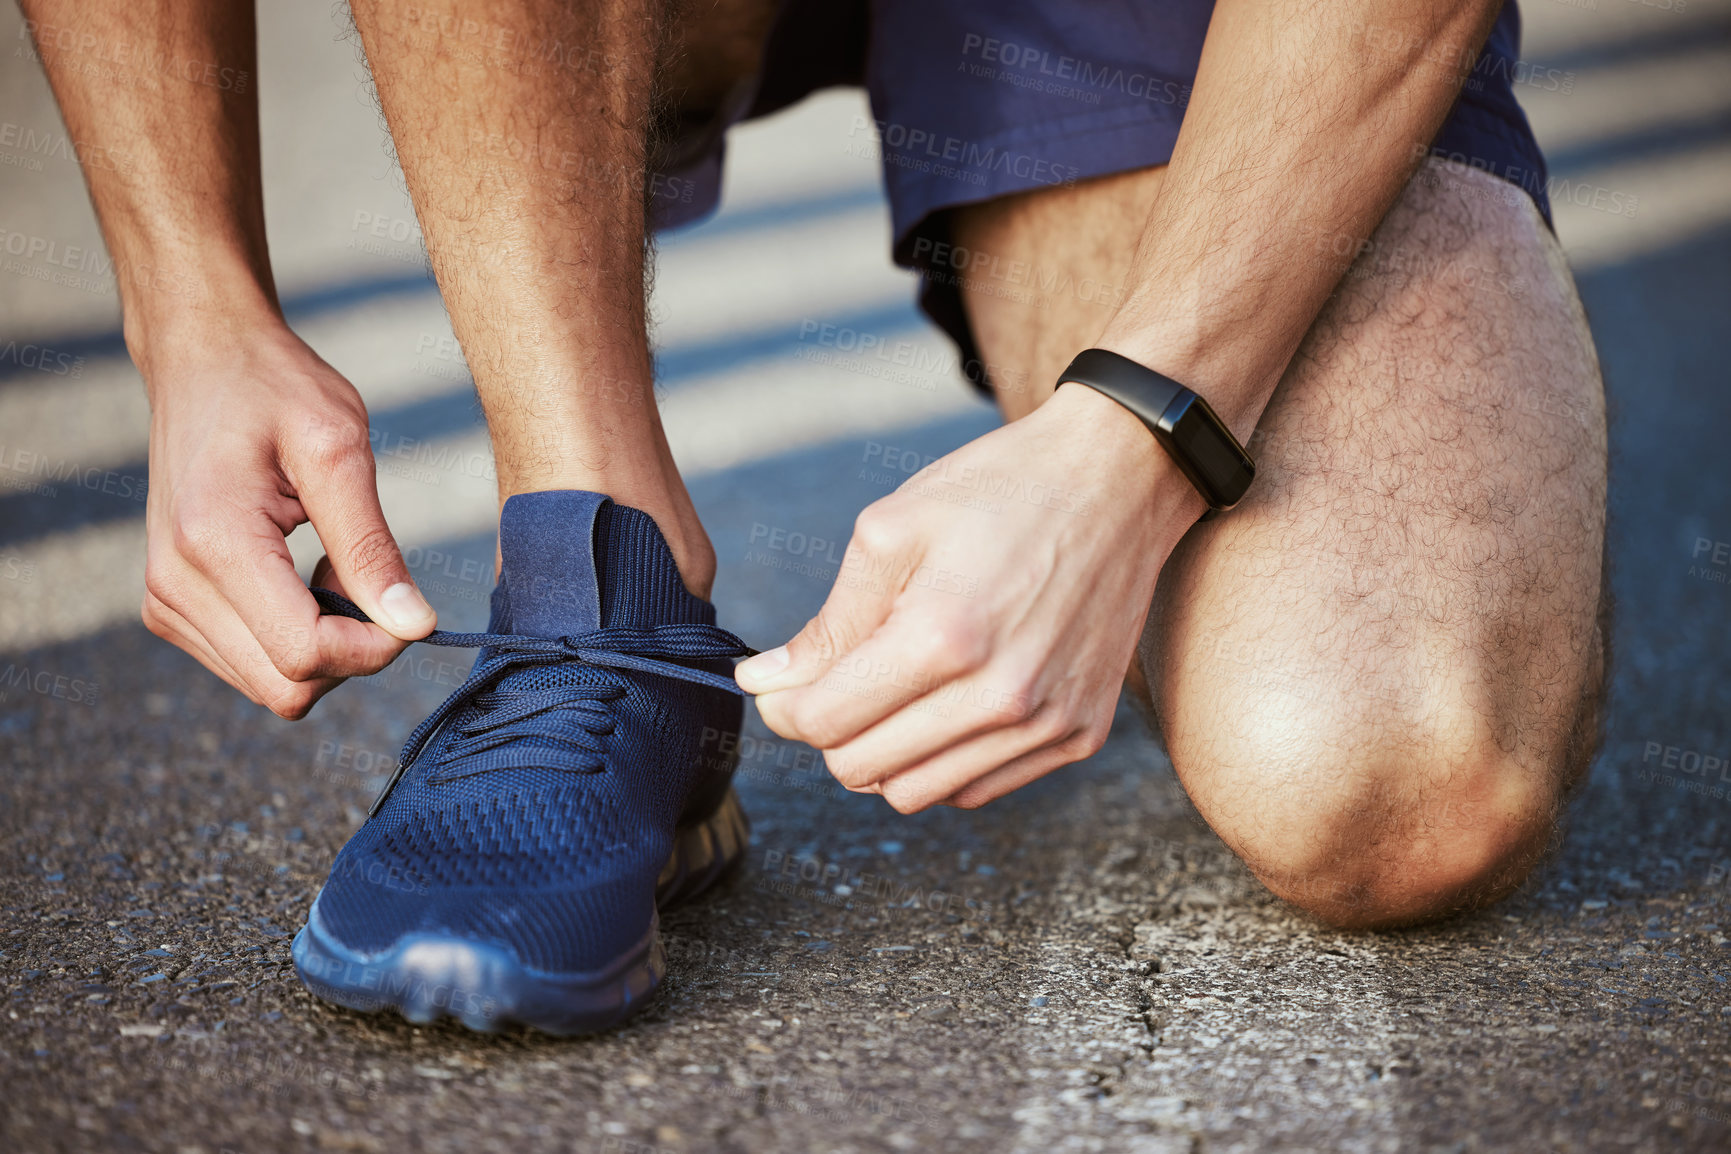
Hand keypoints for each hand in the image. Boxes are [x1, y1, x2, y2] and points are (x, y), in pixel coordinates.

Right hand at [138, 317, 435, 717]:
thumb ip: (373, 546)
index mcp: (213, 545)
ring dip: (323, 645)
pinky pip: (251, 665)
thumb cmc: (275, 389)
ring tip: (329, 563)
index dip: (373, 646)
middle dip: (350, 652)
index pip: (305, 656)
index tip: (403, 599)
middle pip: (288, 688)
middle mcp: (175, 586)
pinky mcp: (170, 607)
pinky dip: (293, 637)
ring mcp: (165, 602)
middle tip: (366, 577)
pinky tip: (300, 575)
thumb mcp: (340, 449)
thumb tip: (414, 626)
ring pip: (271, 687)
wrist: (203, 359)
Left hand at [736, 384, 1205, 810]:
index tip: (784, 681)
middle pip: (862, 770)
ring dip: (887, 751)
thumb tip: (765, 683)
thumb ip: (828, 623)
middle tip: (838, 679)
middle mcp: (1001, 696)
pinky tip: (949, 700)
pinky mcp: (1079, 735)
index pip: (825, 724)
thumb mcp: (892, 531)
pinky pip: (978, 788)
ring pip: (918, 793)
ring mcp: (1047, 723)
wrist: (1120, 479)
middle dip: (831, 731)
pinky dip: (945, 758)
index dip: (786, 707)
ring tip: (896, 688)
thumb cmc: (1001, 490)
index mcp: (943, 637)